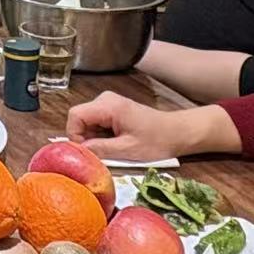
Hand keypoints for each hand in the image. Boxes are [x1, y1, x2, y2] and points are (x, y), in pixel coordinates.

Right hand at [65, 92, 241, 162]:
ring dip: (94, 139)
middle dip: (86, 138)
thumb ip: (100, 149)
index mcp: (108, 106)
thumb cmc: (157, 140)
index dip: (75, 135)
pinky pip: (96, 123)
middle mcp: (105, 100)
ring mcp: (108, 104)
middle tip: (102, 153)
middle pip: (80, 119)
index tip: (88, 152)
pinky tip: (116, 143)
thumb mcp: (127, 150)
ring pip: (87, 123)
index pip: (75, 116)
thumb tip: (78, 153)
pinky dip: (101, 136)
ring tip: (113, 149)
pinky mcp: (113, 110)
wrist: (178, 132)